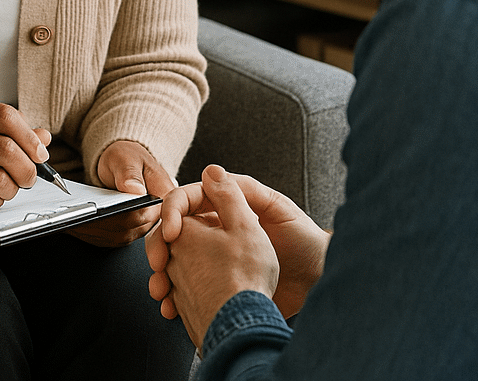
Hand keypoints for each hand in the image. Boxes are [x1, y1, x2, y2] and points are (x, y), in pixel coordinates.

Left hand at [69, 140, 174, 247]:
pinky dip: (93, 234)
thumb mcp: (127, 157)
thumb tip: (135, 191)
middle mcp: (156, 212)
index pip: (147, 212)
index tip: (103, 212)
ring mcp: (142, 224)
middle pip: (132, 227)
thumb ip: (130, 173)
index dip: (125, 215)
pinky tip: (78, 227)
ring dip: (96, 232)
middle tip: (83, 218)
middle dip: (105, 224)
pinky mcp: (128, 230)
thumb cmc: (127, 156)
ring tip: (75, 223)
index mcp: (163, 193)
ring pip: (120, 236)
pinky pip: (112, 238)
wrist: (123, 162)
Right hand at [148, 165, 329, 323]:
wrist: (319, 280)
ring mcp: (216, 260)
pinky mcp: (220, 286)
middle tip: (158, 264)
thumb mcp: (277, 209)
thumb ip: (244, 191)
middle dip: (160, 246)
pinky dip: (176, 297)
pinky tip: (172, 306)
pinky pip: (189, 288)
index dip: (173, 212)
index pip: (189, 201)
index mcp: (228, 208)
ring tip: (161, 290)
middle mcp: (218, 231)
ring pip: (177, 262)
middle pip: (176, 232)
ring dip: (163, 275)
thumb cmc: (304, 239)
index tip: (171, 232)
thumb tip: (210, 171)